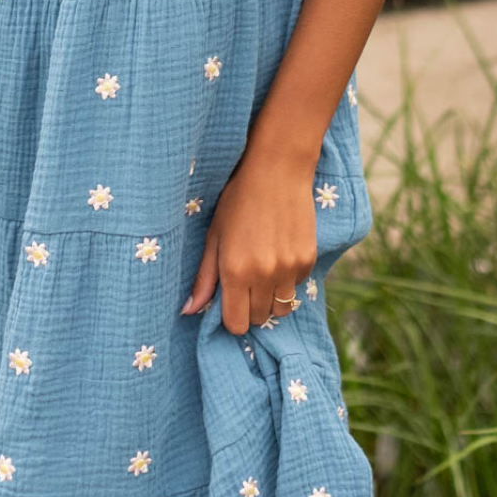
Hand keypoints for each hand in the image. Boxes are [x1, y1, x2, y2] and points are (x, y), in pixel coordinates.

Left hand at [180, 148, 318, 334]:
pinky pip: (296, 287)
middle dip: (249, 307)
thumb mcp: (214, 237)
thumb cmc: (237, 201)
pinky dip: (287, 279)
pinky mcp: (308, 259)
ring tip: (262, 270)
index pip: (236, 325)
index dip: (231, 317)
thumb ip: (204, 278)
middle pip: (258, 318)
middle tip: (245, 280)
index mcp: (236, 271)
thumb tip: (188, 311)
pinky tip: (279, 253)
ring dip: (270, 298)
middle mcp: (265, 275)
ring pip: (281, 308)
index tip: (229, 300)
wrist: (277, 171)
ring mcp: (290, 268)